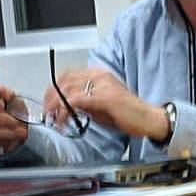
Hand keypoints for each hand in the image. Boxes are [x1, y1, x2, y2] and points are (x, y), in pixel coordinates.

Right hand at [0, 80, 27, 154]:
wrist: (18, 124)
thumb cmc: (14, 108)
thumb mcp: (15, 97)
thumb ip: (7, 93)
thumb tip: (1, 91)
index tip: (2, 105)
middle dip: (1, 119)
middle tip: (15, 121)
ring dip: (6, 132)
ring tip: (19, 131)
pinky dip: (2, 141)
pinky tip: (12, 138)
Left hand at [44, 68, 169, 142]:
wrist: (147, 119)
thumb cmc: (128, 113)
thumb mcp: (100, 104)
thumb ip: (83, 101)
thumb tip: (65, 106)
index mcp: (99, 74)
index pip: (66, 75)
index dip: (52, 89)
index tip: (48, 103)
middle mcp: (100, 75)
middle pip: (63, 81)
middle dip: (50, 99)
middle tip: (48, 113)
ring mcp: (102, 85)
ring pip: (66, 90)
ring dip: (55, 107)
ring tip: (54, 119)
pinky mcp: (104, 97)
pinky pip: (75, 102)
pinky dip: (65, 112)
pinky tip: (64, 121)